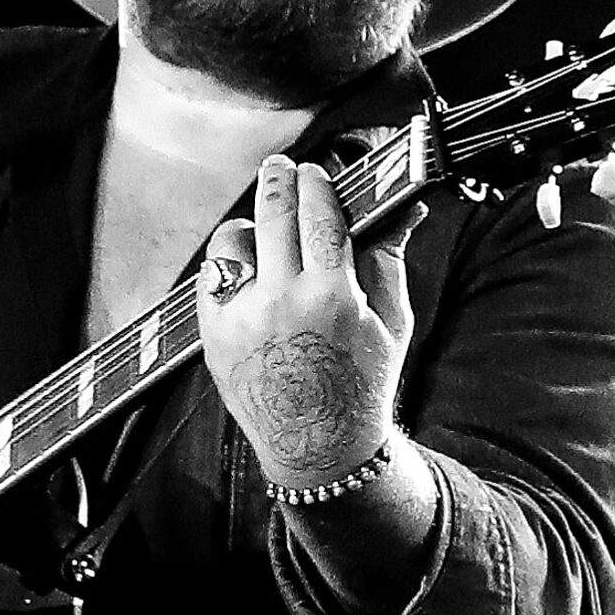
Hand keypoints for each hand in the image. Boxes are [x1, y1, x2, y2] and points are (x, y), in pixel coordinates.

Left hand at [197, 155, 424, 489]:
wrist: (317, 447)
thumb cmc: (360, 385)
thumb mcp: (391, 324)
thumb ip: (389, 260)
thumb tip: (403, 209)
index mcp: (332, 298)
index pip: (320, 216)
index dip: (317, 184)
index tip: (316, 172)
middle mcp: (281, 304)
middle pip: (273, 215)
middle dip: (278, 181)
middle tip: (280, 167)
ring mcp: (241, 320)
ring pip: (232, 242)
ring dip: (248, 225)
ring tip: (262, 225)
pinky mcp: (213, 336)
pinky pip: (211, 277)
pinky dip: (228, 265)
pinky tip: (246, 266)